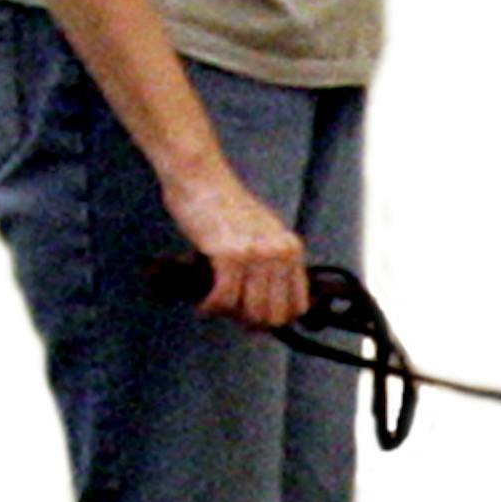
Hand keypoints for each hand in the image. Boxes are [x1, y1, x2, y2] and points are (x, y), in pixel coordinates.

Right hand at [163, 162, 309, 326]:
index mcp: (291, 249)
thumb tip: (268, 305)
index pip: (298, 306)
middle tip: (231, 313)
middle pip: (273, 315)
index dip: (275, 320)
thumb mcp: (263, 234)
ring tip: (215, 305)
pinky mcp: (229, 255)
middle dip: (250, 322)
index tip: (255, 318)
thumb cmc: (226, 208)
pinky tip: (204, 304)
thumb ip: (272, 264)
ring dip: (229, 315)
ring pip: (250, 312)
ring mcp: (256, 254)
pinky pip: (224, 300)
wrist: (202, 179)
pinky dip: (211, 307)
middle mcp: (279, 253)